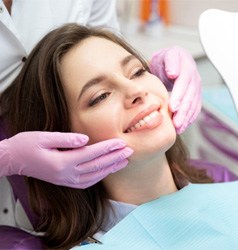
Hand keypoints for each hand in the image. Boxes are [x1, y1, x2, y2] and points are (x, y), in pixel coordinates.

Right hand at [0, 131, 132, 187]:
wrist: (14, 160)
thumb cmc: (26, 145)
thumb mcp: (44, 137)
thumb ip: (67, 139)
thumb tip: (86, 139)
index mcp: (62, 162)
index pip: (91, 154)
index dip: (108, 148)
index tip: (121, 142)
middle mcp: (66, 174)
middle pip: (96, 166)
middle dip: (115, 158)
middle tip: (130, 151)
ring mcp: (66, 180)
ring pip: (94, 176)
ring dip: (111, 168)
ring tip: (124, 160)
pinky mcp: (65, 182)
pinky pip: (87, 182)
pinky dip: (100, 176)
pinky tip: (107, 170)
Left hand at [149, 46, 201, 133]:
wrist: (171, 62)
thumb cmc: (165, 60)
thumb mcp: (166, 55)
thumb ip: (171, 62)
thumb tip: (173, 73)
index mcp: (187, 68)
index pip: (184, 83)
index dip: (179, 96)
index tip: (173, 107)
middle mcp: (194, 79)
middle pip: (190, 97)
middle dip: (183, 112)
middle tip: (176, 124)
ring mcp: (196, 88)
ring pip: (193, 105)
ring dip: (186, 118)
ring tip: (178, 129)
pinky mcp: (195, 96)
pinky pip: (194, 109)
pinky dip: (189, 118)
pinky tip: (183, 127)